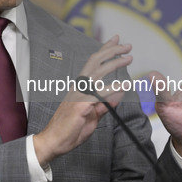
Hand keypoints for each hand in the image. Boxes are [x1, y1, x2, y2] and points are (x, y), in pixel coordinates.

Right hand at [33, 36, 131, 165]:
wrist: (53, 142)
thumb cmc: (70, 129)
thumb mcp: (93, 115)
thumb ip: (105, 104)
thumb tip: (119, 92)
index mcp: (80, 87)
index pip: (94, 63)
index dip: (105, 50)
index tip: (116, 40)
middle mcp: (78, 87)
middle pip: (95, 62)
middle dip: (111, 51)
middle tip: (127, 46)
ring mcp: (78, 95)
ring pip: (97, 73)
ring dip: (114, 63)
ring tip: (128, 58)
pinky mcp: (80, 106)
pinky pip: (99, 94)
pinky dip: (112, 88)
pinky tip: (124, 85)